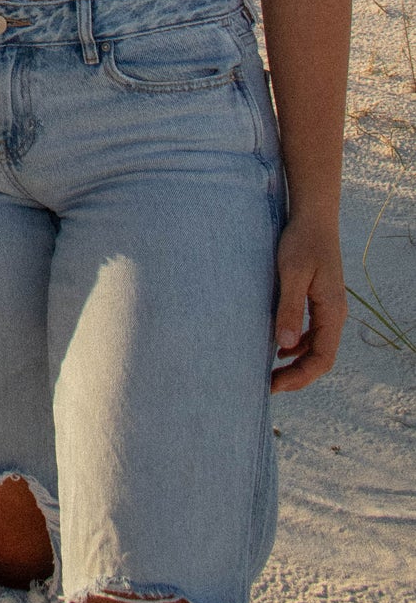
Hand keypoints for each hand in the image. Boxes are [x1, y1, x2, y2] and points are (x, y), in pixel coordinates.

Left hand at [271, 212, 345, 391]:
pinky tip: (279, 347)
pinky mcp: (319, 300)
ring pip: (317, 347)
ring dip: (297, 363)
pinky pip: (313, 333)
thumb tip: (286, 346)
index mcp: (332, 312)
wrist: (313, 217)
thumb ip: (290, 309)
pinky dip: (298, 345)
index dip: (299, 377)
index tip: (274, 385)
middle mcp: (334, 314)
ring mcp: (329, 308)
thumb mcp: (292, 274)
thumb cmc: (301, 241)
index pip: (322, 359)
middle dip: (297, 376)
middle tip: (268, 385)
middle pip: (321, 358)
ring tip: (271, 372)